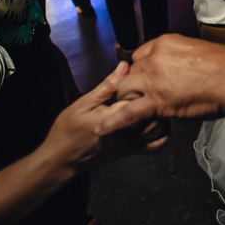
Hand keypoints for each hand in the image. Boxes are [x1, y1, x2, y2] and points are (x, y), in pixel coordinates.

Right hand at [40, 62, 169, 174]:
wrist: (61, 158)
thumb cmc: (69, 130)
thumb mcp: (84, 103)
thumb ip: (108, 85)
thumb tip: (125, 66)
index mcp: (116, 116)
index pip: (142, 94)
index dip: (145, 81)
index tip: (143, 73)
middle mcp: (128, 131)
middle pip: (154, 109)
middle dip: (156, 95)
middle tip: (153, 83)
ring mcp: (132, 143)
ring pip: (158, 125)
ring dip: (161, 111)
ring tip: (157, 98)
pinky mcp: (132, 151)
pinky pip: (155, 145)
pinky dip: (163, 134)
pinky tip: (163, 123)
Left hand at [96, 34, 224, 134]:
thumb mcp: (197, 51)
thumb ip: (180, 58)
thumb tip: (178, 70)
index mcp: (164, 43)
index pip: (140, 56)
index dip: (141, 71)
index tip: (146, 79)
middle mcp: (154, 58)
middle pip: (129, 74)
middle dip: (131, 86)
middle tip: (140, 98)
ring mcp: (153, 80)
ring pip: (124, 91)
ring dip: (125, 102)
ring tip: (124, 113)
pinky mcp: (157, 101)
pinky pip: (128, 113)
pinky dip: (113, 122)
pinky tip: (102, 129)